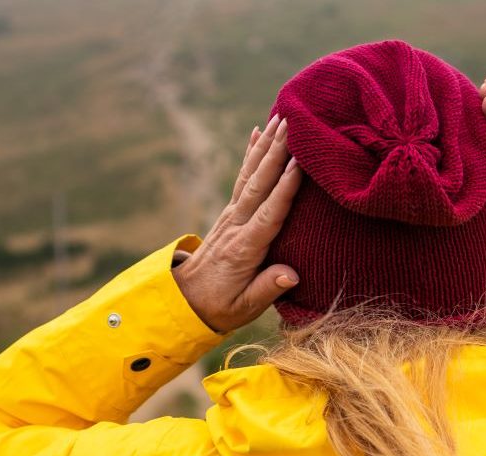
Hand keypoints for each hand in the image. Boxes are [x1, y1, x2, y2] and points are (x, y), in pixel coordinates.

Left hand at [172, 114, 302, 332]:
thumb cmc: (219, 307)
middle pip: (259, 184)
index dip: (286, 188)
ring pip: (251, 174)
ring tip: (280, 116)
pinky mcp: (230, 213)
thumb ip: (266, 290)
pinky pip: (243, 178)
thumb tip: (291, 275)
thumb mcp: (243, 308)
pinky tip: (257, 131)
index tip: (301, 161)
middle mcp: (236, 226)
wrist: (184, 301)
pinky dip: (250, 153)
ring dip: (266, 145)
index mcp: (244, 249)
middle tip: (293, 122)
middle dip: (276, 152)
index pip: (269, 213)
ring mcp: (231, 216)